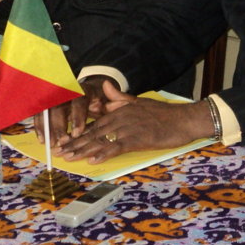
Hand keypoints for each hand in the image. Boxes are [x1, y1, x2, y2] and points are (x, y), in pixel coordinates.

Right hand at [34, 75, 111, 146]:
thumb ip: (112, 99)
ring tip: (51, 144)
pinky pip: (41, 114)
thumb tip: (103, 95)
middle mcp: (68, 91)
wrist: (95, 94)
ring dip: (47, 127)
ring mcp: (57, 97)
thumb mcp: (113, 100)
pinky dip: (41, 127)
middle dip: (59, 125)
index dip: (76, 116)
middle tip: (62, 142)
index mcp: (85, 90)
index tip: (77, 133)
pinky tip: (43, 140)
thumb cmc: (105, 101)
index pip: (79, 100)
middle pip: (59, 105)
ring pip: (47, 110)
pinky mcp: (50, 104)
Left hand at [56, 81, 214, 163]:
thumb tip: (104, 84)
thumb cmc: (164, 114)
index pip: (95, 123)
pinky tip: (93, 159)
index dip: (78, 133)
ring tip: (69, 157)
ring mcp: (129, 128)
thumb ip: (120, 97)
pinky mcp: (138, 139)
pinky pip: (118, 147)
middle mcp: (121, 118)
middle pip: (93, 132)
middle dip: (75, 143)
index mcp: (120, 110)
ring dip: (83, 150)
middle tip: (59, 152)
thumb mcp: (139, 101)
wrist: (184, 119)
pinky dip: (104, 153)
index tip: (64, 140)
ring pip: (101, 140)